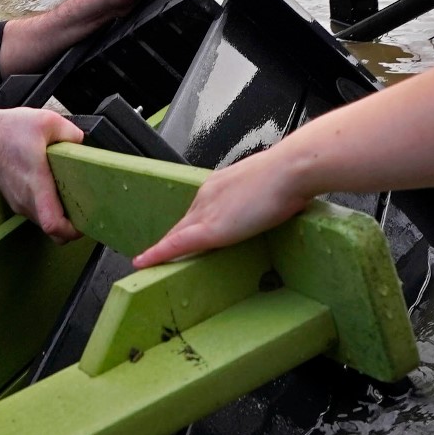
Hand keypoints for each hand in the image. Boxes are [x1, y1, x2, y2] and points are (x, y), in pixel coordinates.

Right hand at [0, 107, 84, 241]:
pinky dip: (50, 207)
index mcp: (36, 186)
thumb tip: (82, 145)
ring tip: (73, 194)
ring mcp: (20, 203)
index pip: (53, 225)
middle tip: (87, 208)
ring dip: (61, 215)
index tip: (86, 222)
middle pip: (53, 231)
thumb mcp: (47, 122)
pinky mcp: (16, 200)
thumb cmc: (7, 131)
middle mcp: (26, 201)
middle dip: (72, 226)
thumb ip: (72, 134)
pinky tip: (56, 187)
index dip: (72, 230)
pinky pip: (38, 212)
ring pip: (45, 222)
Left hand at [132, 148, 312, 266]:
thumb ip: (261, 195)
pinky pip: (176, 244)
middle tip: (159, 256)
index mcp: (220, 184)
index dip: (189, 225)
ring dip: (164, 249)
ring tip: (150, 264)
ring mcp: (206, 211)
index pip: (198, 210)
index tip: (183, 235)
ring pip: (178, 234)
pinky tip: (143, 263)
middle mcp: (207, 195)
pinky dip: (158, 254)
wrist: (289, 170)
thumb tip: (270, 203)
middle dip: (172, 240)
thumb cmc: (289, 176)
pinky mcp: (209, 229)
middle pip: (184, 223)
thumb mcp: (270, 186)